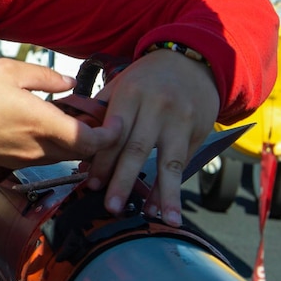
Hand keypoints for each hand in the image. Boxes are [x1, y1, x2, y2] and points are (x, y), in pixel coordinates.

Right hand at [0, 59, 122, 169]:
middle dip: (97, 137)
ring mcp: (27, 158)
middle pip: (83, 152)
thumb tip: (69, 82)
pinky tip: (49, 125)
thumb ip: (46, 78)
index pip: (92, 141)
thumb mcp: (11, 71)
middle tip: (97, 115)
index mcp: (44, 124)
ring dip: (75, 141)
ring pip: (65, 154)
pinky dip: (56, 144)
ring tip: (73, 116)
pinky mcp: (15, 162)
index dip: (111, 135)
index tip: (117, 121)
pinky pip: (46, 156)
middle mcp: (39, 148)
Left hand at [84, 49, 220, 225]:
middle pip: (138, 149)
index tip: (91, 183)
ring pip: (168, 161)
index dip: (102, 160)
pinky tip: (164, 208)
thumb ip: (101, 116)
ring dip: (163, 193)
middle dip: (123, 180)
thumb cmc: (147, 79)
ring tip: (158, 218)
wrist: (193, 62)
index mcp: (131, 94)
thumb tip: (81, 157)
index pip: (113, 133)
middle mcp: (157, 108)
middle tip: (111, 206)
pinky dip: (172, 187)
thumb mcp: (122, 85)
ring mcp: (181, 121)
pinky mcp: (199, 132)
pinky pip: (182, 164)